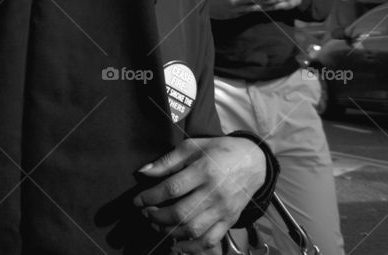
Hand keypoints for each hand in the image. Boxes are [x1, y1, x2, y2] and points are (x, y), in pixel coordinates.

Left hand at [135, 136, 266, 253]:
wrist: (254, 162)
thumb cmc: (220, 150)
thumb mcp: (193, 146)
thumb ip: (168, 161)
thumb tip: (143, 172)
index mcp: (203, 171)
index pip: (172, 189)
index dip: (150, 197)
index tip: (137, 201)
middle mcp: (214, 193)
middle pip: (181, 213)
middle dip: (157, 217)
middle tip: (145, 213)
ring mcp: (223, 210)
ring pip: (193, 230)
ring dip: (170, 231)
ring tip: (157, 224)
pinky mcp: (230, 221)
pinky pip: (210, 240)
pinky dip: (192, 247)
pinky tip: (177, 244)